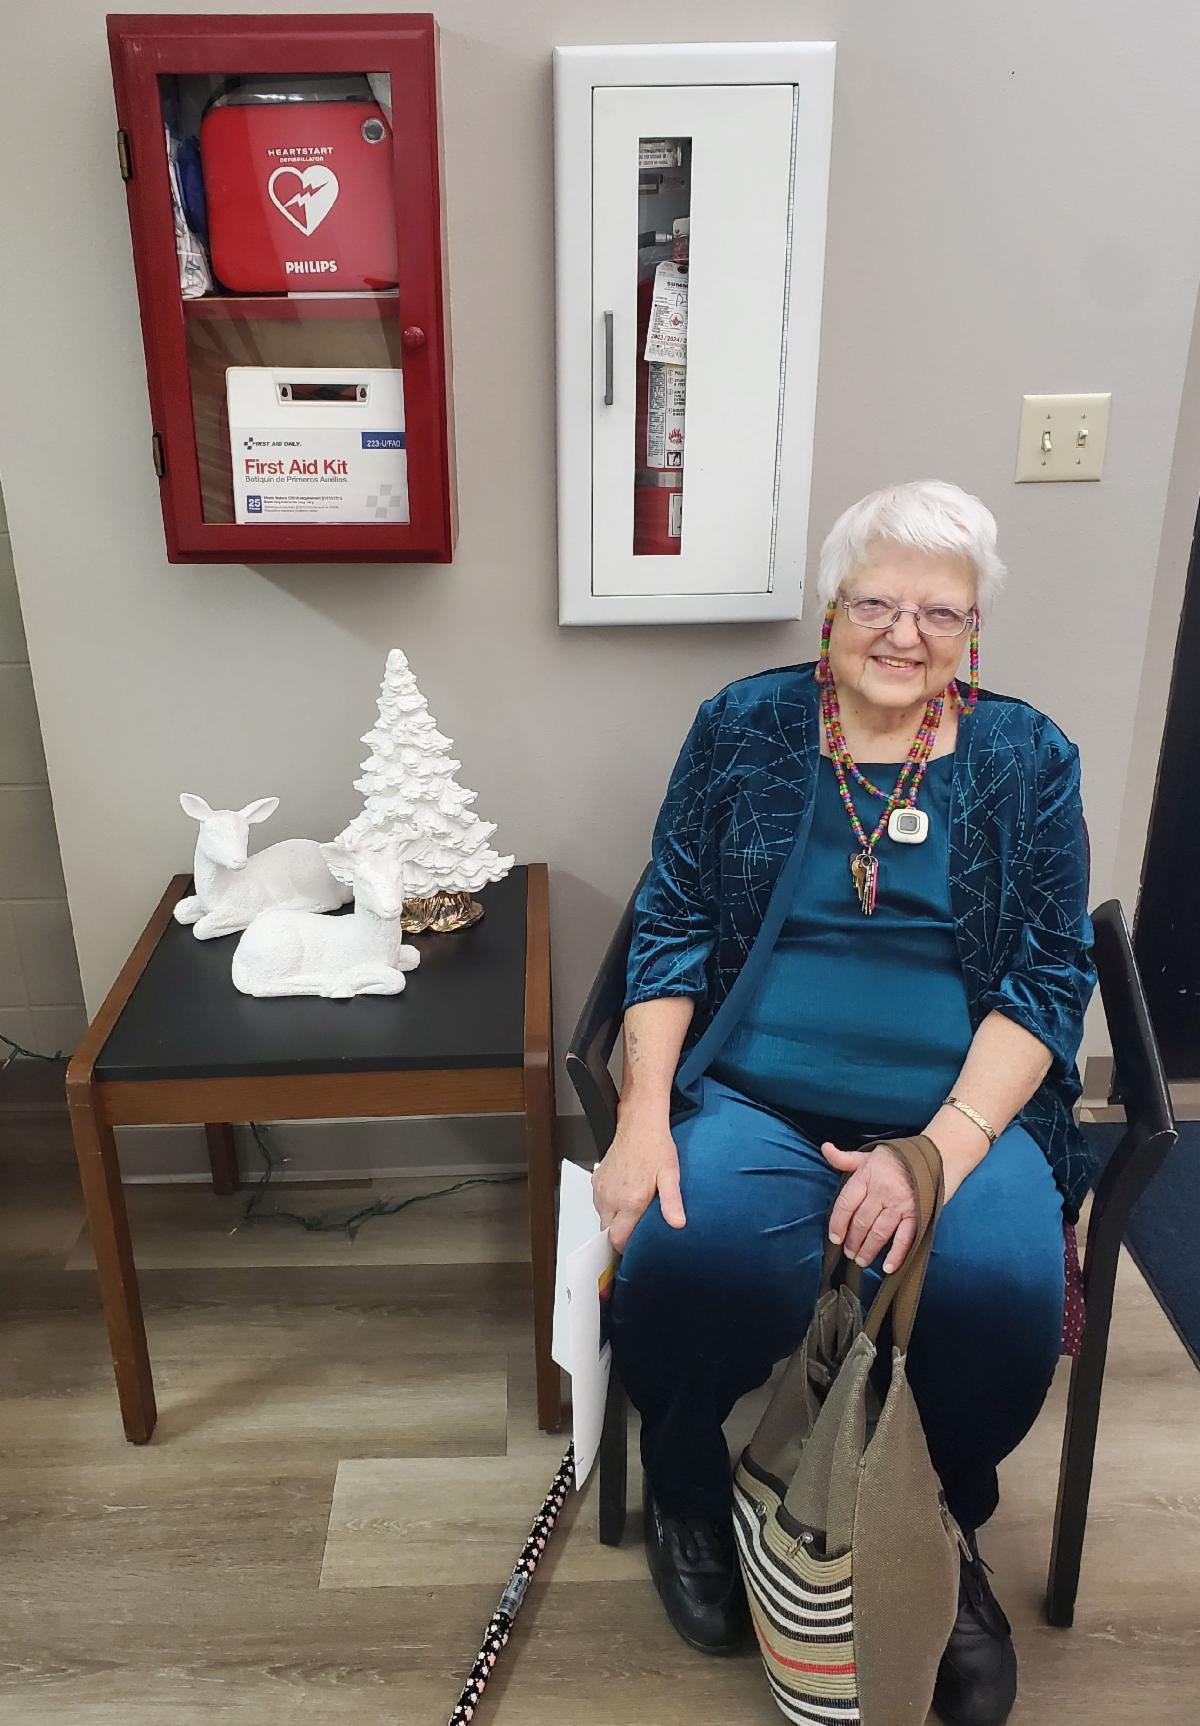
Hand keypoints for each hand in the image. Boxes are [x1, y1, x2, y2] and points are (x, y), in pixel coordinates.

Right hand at [592, 1109, 685, 1253]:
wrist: (639, 1124)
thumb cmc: (656, 1148)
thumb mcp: (671, 1175)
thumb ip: (672, 1202)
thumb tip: (677, 1223)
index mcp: (629, 1201)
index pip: (618, 1240)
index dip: (626, 1247)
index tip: (636, 1246)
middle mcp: (611, 1197)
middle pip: (607, 1232)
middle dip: (620, 1234)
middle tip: (636, 1228)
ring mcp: (600, 1189)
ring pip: (602, 1218)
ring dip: (615, 1219)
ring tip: (632, 1208)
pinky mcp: (596, 1180)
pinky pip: (599, 1203)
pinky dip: (609, 1204)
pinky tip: (624, 1194)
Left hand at [821, 1141, 916, 1273]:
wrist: (934, 1154)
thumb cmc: (897, 1157)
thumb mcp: (868, 1154)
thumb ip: (845, 1158)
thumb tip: (825, 1148)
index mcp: (866, 1176)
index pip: (845, 1203)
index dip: (837, 1223)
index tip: (834, 1238)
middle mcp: (882, 1191)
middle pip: (861, 1222)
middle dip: (852, 1241)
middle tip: (848, 1253)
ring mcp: (900, 1204)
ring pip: (879, 1232)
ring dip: (868, 1250)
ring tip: (861, 1260)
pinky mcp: (917, 1214)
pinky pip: (905, 1238)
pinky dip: (896, 1254)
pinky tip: (888, 1267)